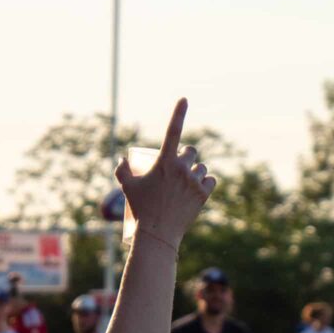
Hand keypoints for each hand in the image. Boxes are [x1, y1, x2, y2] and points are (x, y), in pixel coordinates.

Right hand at [115, 99, 215, 248]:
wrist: (158, 233)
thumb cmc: (141, 209)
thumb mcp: (127, 188)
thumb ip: (122, 171)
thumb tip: (123, 159)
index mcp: (164, 162)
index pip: (172, 131)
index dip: (178, 113)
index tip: (184, 99)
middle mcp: (181, 168)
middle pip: (191, 152)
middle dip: (186, 156)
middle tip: (179, 167)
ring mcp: (194, 181)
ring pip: (201, 167)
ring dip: (196, 171)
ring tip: (186, 182)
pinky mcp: (203, 195)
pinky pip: (211, 180)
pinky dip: (206, 182)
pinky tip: (202, 185)